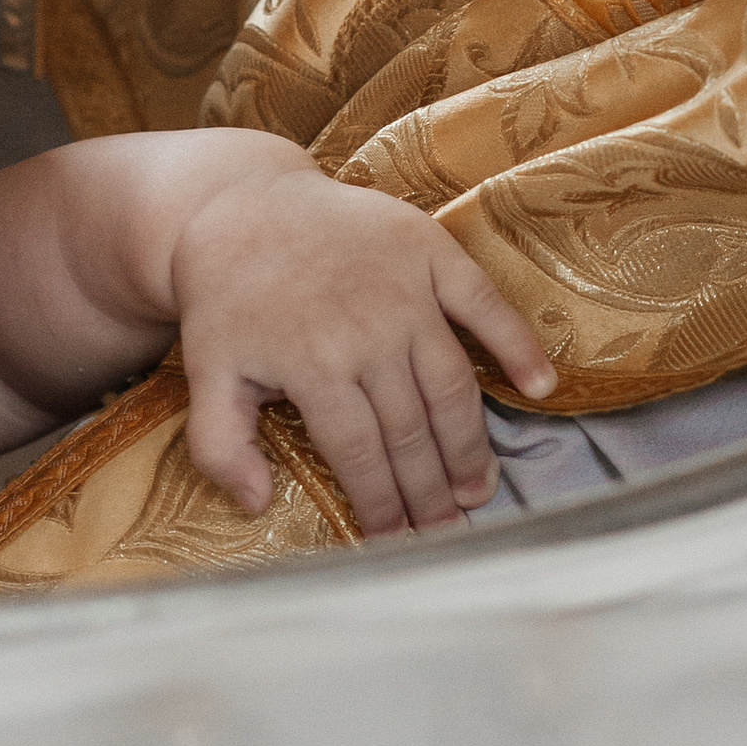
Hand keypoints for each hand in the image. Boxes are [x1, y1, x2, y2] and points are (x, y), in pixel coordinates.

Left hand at [168, 164, 555, 535]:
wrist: (241, 205)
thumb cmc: (226, 299)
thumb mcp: (205, 371)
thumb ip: (221, 444)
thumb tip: (258, 504)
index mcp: (311, 364)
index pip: (360, 452)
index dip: (381, 503)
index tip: (395, 540)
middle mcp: (366, 330)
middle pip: (410, 429)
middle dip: (429, 490)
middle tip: (445, 530)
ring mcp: (405, 289)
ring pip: (451, 384)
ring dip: (470, 443)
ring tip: (477, 488)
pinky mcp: (430, 252)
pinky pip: (484, 303)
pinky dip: (517, 344)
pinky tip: (541, 386)